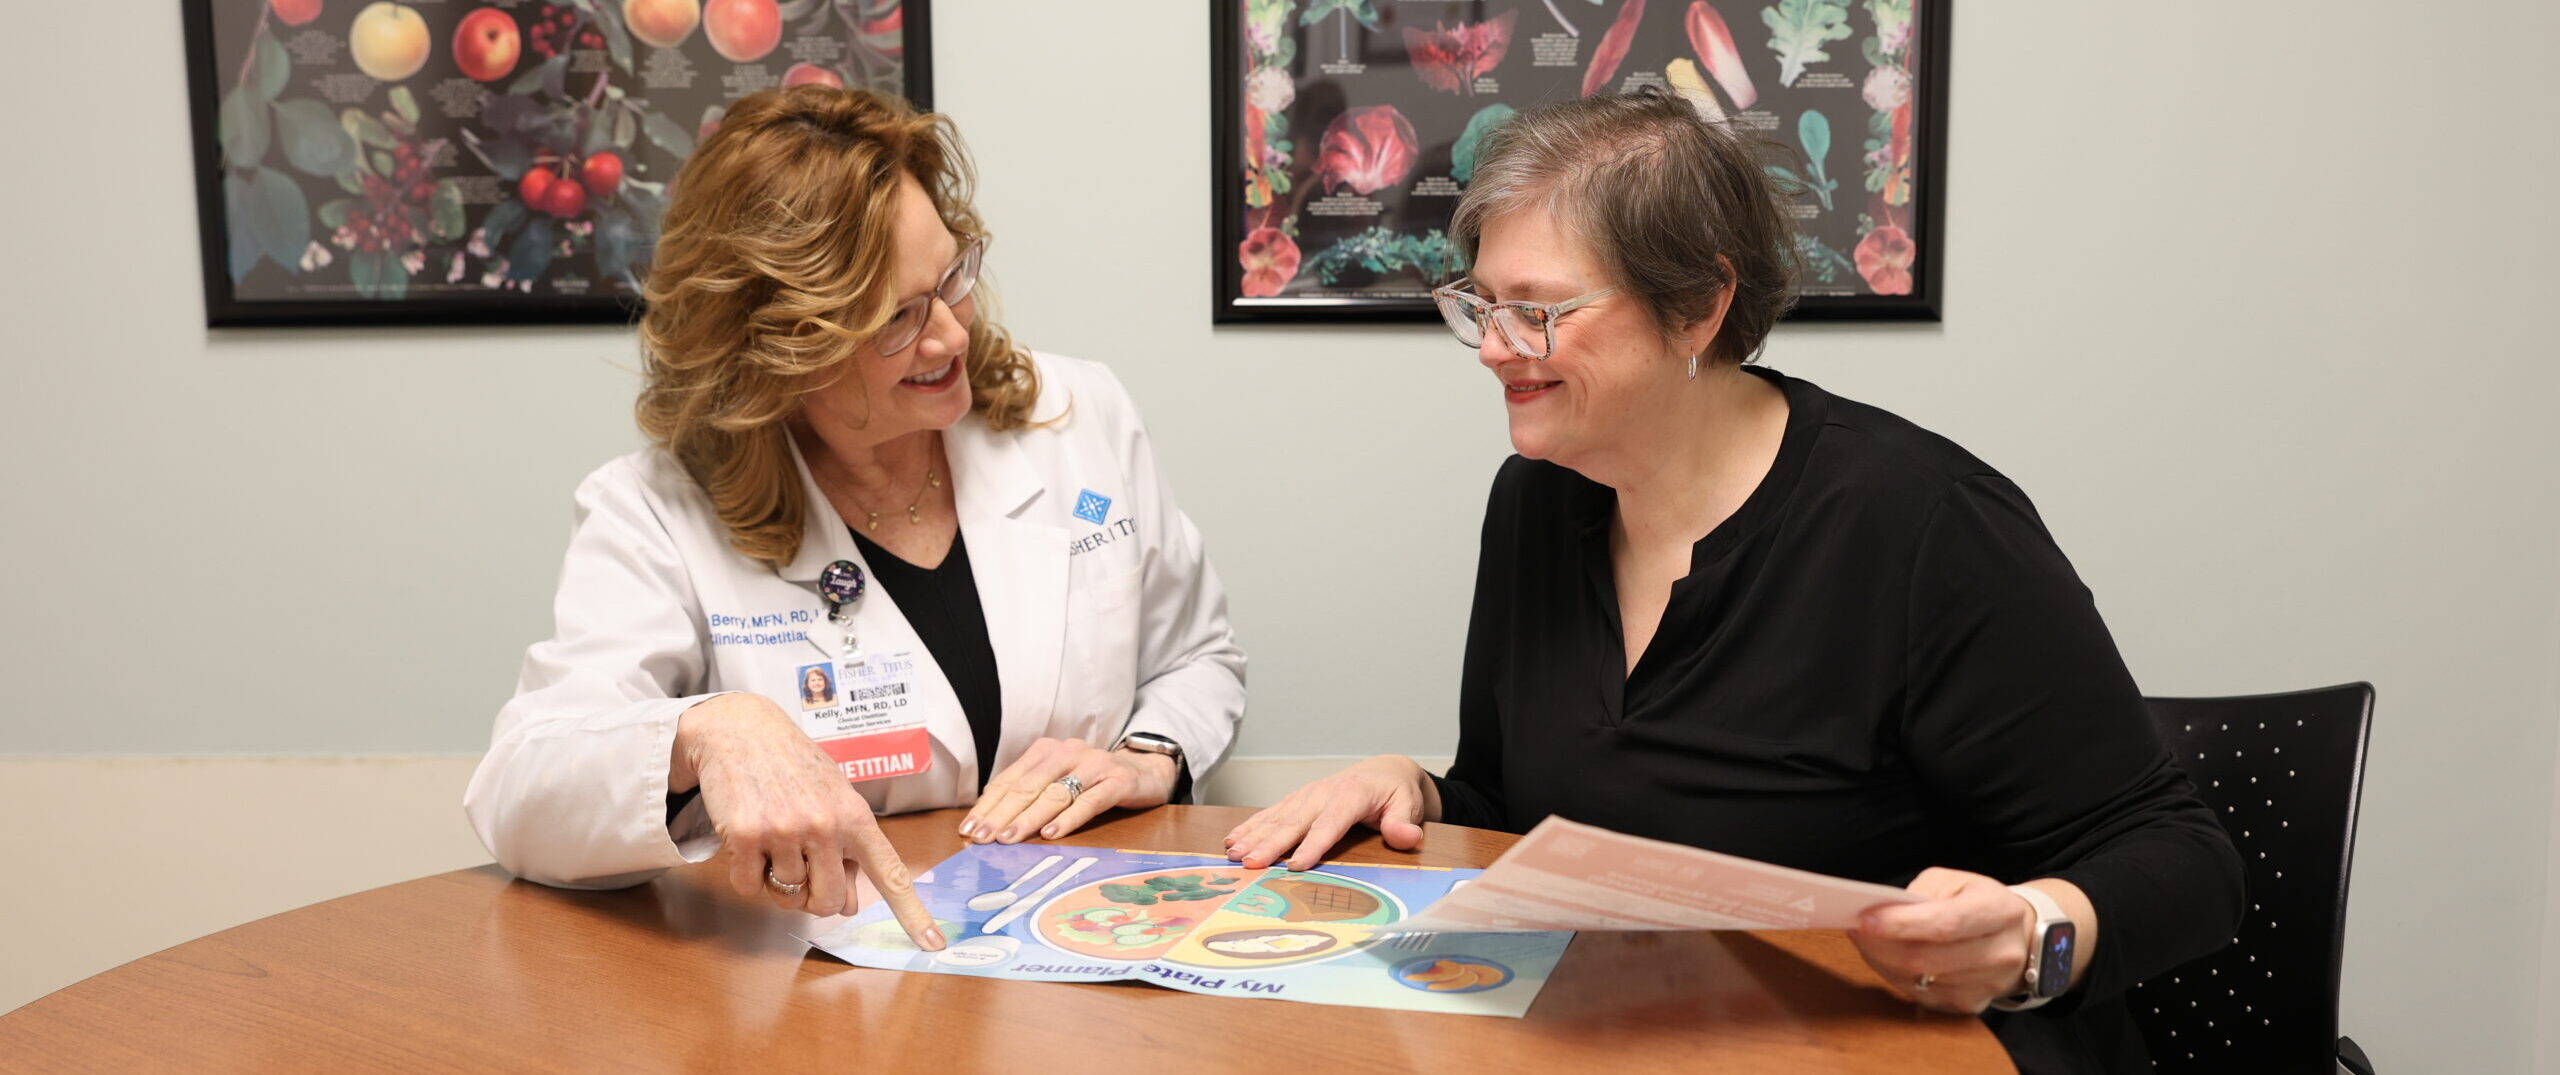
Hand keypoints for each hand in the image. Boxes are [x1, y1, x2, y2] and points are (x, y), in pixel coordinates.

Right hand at [670, 693, 943, 949]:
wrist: (739, 730)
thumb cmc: (793, 767)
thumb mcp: (833, 798)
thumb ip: (847, 849)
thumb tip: (849, 905)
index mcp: (856, 817)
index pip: (891, 874)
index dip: (913, 914)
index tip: (934, 945)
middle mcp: (825, 825)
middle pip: (828, 903)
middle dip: (814, 898)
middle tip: (802, 869)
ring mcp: (785, 831)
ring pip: (787, 897)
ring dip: (777, 882)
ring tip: (774, 841)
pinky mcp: (745, 836)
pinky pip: (749, 887)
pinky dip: (747, 875)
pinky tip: (749, 840)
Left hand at [958, 738, 1180, 843]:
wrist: (1144, 771)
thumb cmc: (1092, 781)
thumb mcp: (1059, 780)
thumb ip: (1030, 793)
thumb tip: (989, 819)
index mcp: (1046, 750)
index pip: (1010, 779)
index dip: (988, 805)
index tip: (969, 829)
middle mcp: (1068, 752)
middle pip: (1028, 786)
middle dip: (1002, 814)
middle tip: (983, 838)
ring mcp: (1094, 765)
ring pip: (1055, 793)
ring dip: (1029, 818)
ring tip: (1010, 838)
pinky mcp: (1118, 780)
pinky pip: (1090, 801)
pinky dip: (1069, 818)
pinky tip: (1052, 834)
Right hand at [1222, 754, 1438, 870]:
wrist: (1382, 771)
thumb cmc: (1395, 792)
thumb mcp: (1407, 805)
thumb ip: (1403, 822)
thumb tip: (1406, 837)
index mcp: (1350, 795)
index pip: (1330, 823)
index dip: (1313, 845)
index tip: (1295, 866)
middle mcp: (1322, 793)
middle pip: (1294, 822)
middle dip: (1270, 843)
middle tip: (1249, 863)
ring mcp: (1306, 796)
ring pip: (1276, 817)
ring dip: (1253, 836)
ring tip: (1233, 854)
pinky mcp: (1296, 801)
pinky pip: (1270, 814)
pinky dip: (1250, 827)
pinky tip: (1232, 840)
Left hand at [1847, 867, 2035, 1013]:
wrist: (2022, 936)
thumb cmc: (1980, 902)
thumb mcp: (1957, 881)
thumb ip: (1923, 893)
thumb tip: (1884, 913)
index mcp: (2001, 911)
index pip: (1946, 924)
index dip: (1902, 924)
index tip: (1866, 919)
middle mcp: (2002, 952)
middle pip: (1929, 958)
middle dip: (1882, 945)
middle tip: (1855, 929)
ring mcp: (1990, 984)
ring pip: (1921, 981)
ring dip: (1883, 961)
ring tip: (1865, 940)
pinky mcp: (1973, 1004)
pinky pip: (1922, 996)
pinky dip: (1895, 976)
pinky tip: (1884, 958)